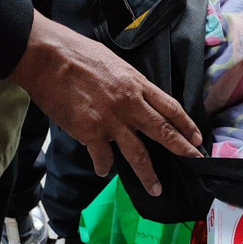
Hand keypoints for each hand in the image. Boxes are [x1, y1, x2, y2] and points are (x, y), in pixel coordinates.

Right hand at [11, 11, 202, 195]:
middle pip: (163, 132)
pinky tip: (103, 170)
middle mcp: (129, 104)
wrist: (45, 56)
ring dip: (149, 175)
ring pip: (138, 155)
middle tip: (195, 162)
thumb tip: (136, 100)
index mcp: (136, 84)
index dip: (186, 125)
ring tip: (156, 189)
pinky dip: (103, 166)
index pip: (170, 107)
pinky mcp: (92, 132)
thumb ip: (127, 85)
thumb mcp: (112, 63)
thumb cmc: (75, 54)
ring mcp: (112, 120)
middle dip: (182, 150)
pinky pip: (104, 158)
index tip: (197, 138)